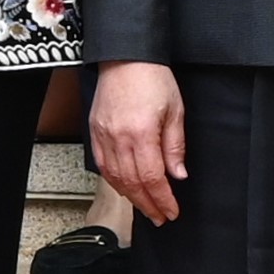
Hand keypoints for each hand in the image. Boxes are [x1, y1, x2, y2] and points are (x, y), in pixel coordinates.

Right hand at [89, 59, 187, 225]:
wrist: (125, 56)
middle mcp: (119, 137)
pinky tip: (125, 187)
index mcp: (142, 132)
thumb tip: (178, 174)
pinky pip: (102, 164)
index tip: (172, 211)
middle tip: (160, 217)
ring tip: (145, 207)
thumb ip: (175, 145)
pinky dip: (114, 180)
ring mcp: (104, 135)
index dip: (162, 199)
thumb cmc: (153, 78)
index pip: (152, 177)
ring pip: (115, 177)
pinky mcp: (95, 130)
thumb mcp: (175, 110)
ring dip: (131, 196)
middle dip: (148, 204)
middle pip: (132, 182)